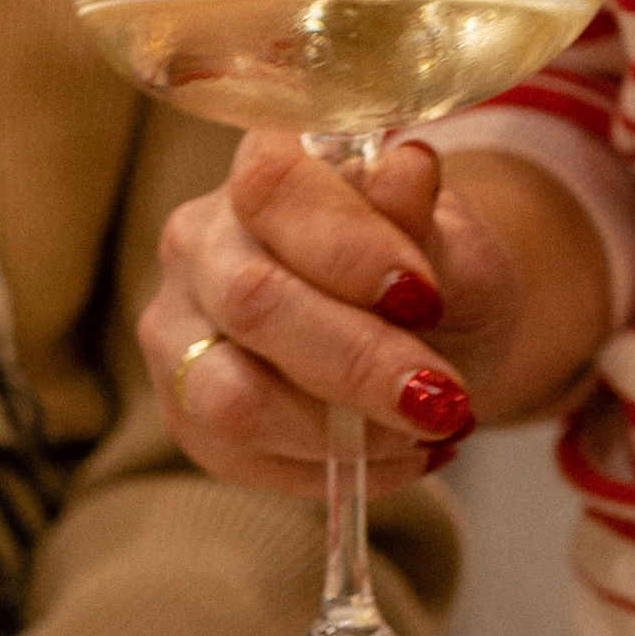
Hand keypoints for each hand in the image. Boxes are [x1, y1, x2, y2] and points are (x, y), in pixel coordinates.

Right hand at [142, 129, 538, 496]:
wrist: (419, 341)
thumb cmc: (434, 278)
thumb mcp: (458, 245)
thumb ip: (429, 221)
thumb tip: (406, 172)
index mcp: (263, 168)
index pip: (273, 188)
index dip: (347, 245)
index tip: (424, 296)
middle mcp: (199, 242)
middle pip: (251, 300)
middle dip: (358, 362)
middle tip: (444, 402)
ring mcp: (177, 331)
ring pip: (230, 396)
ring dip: (339, 430)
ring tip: (422, 433)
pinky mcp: (183, 412)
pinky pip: (242, 455)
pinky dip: (330, 467)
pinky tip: (391, 454)